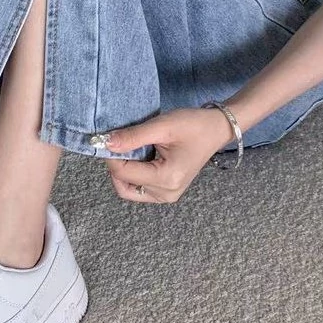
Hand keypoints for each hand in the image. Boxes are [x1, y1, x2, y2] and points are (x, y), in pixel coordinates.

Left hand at [105, 108, 233, 202]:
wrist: (216, 130)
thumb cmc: (194, 125)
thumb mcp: (163, 126)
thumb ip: (134, 136)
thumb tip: (107, 143)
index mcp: (167, 178)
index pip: (124, 173)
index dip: (111, 156)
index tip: (108, 139)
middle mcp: (166, 193)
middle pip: (123, 186)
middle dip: (116, 166)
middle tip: (120, 145)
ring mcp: (166, 196)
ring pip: (128, 190)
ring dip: (123, 172)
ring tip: (133, 150)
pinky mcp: (166, 193)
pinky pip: (138, 189)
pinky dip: (133, 175)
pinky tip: (140, 158)